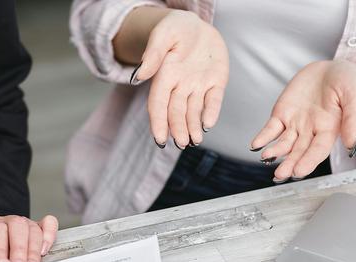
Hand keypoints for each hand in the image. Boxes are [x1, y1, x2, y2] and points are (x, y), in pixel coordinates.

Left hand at [0, 214, 58, 261]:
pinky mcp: (38, 227)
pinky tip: (44, 250)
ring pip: (33, 228)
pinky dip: (49, 235)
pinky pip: (49, 223)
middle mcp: (7, 221)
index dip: (0, 250)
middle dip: (19, 252)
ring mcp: (24, 223)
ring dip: (33, 251)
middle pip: (17, 227)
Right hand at [131, 9, 228, 148]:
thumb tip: (139, 76)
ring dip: (193, 128)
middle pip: (176, 112)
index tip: (160, 139)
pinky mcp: (216, 83)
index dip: (158, 122)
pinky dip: (211, 112)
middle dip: (178, 129)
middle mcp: (180, 85)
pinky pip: (214, 100)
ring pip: (194, 111)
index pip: (158, 104)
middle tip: (182, 143)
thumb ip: (154, 54)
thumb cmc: (176, 28)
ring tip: (195, 141)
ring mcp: (198, 85)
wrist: (197, 25)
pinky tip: (208, 125)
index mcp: (165, 76)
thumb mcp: (164, 34)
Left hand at [251, 60, 355, 181]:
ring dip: (275, 152)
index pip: (318, 150)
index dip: (308, 161)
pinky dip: (263, 137)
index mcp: (329, 130)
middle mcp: (310, 131)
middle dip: (289, 163)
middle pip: (298, 151)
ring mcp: (295, 125)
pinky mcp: (282, 115)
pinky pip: (270, 129)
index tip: (299, 171)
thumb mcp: (354, 96)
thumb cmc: (347, 83)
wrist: (330, 70)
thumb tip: (350, 144)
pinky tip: (256, 145)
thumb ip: (352, 119)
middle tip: (281, 174)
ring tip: (266, 157)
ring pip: (283, 143)